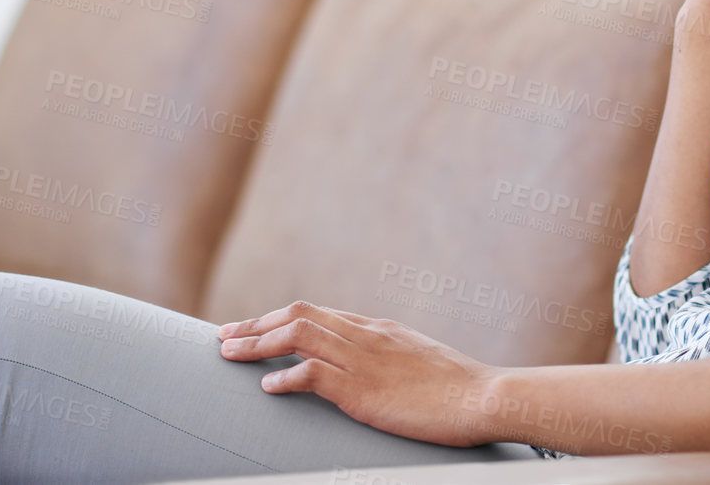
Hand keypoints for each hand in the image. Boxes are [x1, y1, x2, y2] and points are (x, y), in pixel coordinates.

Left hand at [218, 302, 503, 446]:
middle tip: (225, 335)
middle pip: (299, 314)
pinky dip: (285, 375)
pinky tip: (267, 386)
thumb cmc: (460, 389)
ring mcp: (364, 358)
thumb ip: (392, 361)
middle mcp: (367, 334)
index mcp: (380, 328)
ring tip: (229, 353)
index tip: (255, 328)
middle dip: (257, 323)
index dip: (281, 319)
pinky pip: (312, 372)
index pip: (320, 313)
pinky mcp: (363, 388)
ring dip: (257, 342)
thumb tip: (376, 372)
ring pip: (297, 335)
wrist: (484, 397)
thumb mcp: (420, 364)